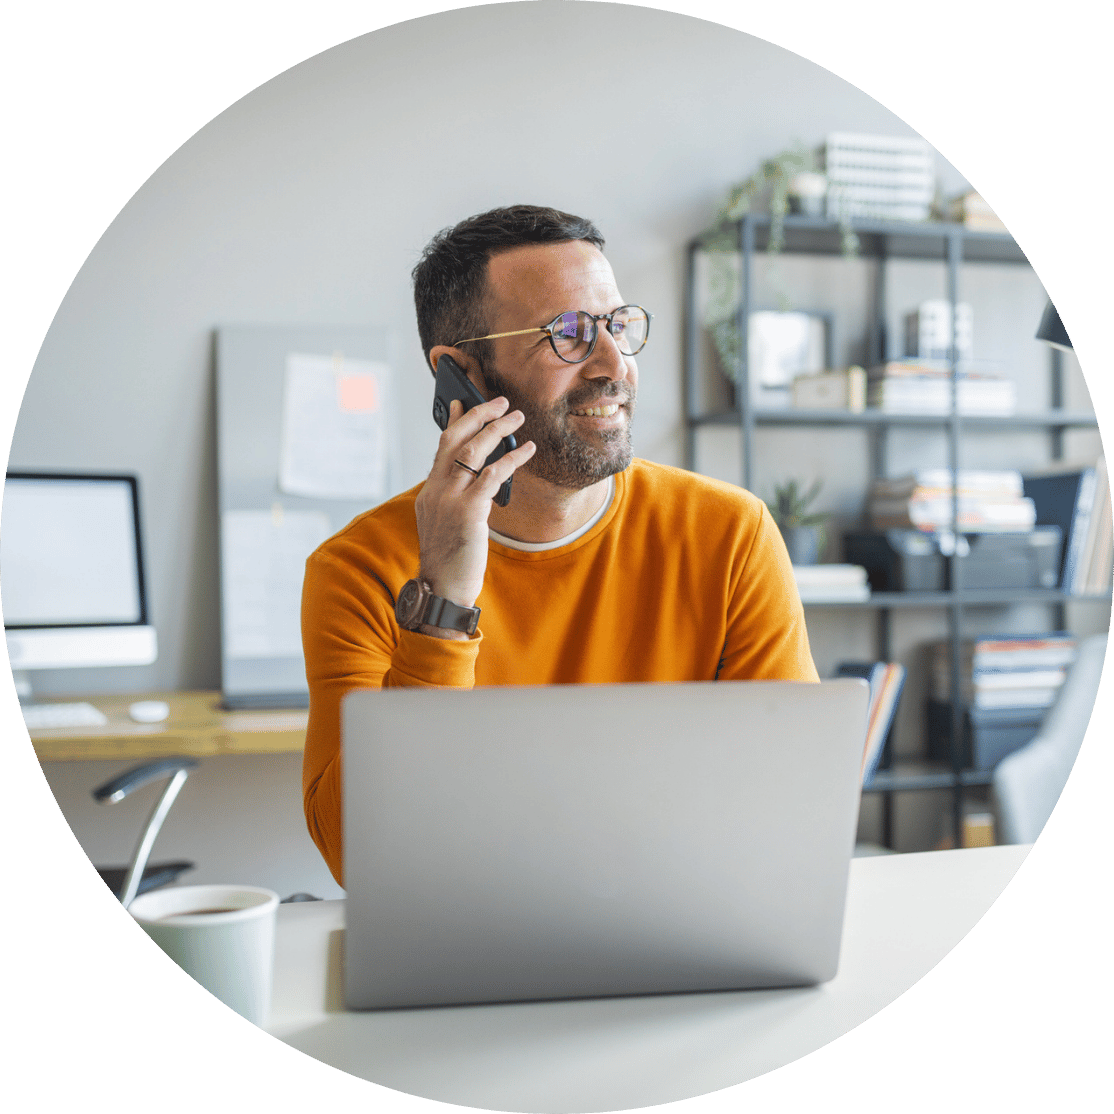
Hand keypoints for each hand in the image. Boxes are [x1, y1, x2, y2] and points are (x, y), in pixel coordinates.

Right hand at [414, 396, 535, 612]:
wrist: (443, 589)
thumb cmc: (451, 561)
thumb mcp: (447, 524)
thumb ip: (457, 499)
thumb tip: (480, 481)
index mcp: (429, 492)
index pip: (441, 447)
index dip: (454, 422)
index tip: (463, 401)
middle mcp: (436, 490)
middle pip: (455, 440)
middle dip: (478, 415)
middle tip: (499, 401)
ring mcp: (449, 500)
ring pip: (473, 451)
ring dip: (497, 430)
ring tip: (517, 418)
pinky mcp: (468, 511)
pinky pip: (492, 475)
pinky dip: (512, 459)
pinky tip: (528, 451)